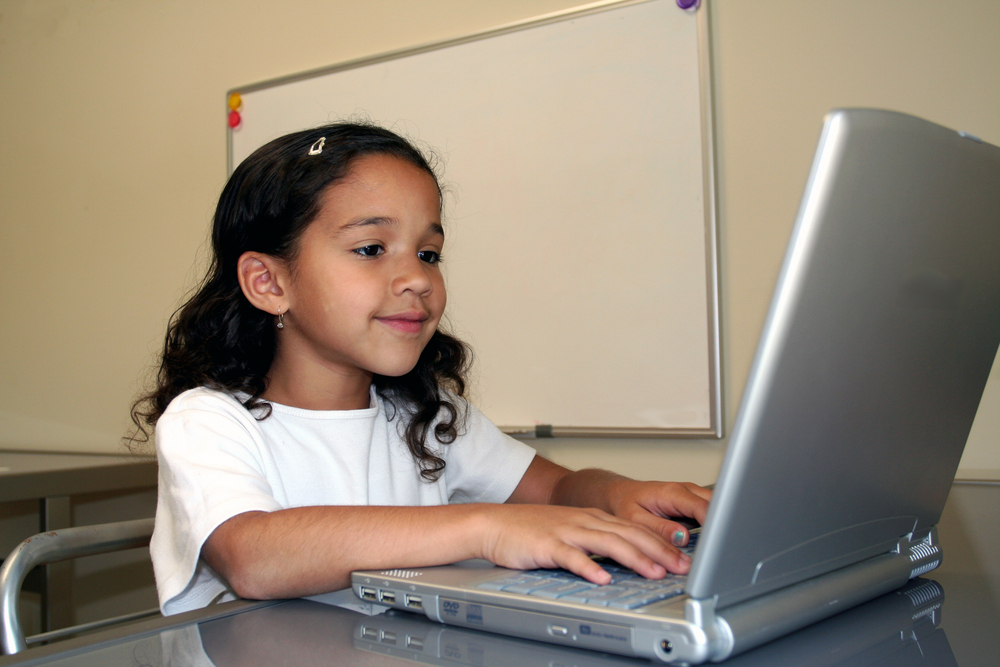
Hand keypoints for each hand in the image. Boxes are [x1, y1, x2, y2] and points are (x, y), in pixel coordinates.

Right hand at [476, 504, 685, 584]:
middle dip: (658, 550)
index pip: (635, 529)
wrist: (493, 523)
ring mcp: (566, 531)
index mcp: (593, 517)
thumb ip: (597, 541)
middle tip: (681, 567)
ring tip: (654, 572)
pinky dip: (589, 566)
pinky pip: (571, 556)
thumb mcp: (571, 530)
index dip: (662, 543)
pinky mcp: (547, 544)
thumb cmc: (531, 530)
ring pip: (607, 543)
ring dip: (634, 558)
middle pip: (629, 534)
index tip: (683, 558)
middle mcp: (584, 521)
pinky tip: (602, 578)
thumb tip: (626, 558)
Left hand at [605, 480, 711, 548]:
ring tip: (717, 548)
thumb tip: (683, 538)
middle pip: (717, 505)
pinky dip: (713, 527)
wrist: (621, 494)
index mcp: (673, 493)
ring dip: (719, 527)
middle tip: (720, 550)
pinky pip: (711, 514)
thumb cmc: (625, 503)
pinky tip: (710, 543)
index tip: (717, 545)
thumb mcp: (635, 519)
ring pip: (717, 508)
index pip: (704, 508)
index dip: (714, 526)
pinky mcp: (693, 505)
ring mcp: (692, 497)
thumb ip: (659, 529)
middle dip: (722, 526)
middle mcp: (687, 491)